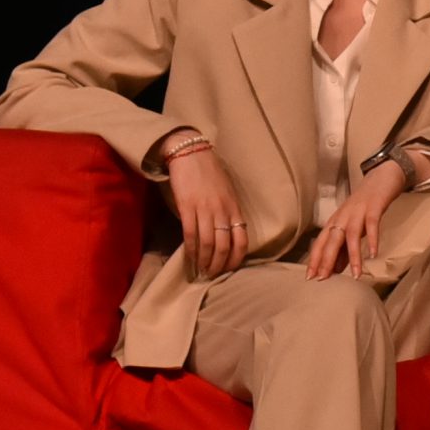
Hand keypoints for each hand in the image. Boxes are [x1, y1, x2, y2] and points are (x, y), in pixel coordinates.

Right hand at [159, 130, 248, 278]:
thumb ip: (228, 211)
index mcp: (234, 207)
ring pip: (209, 243)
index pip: (242, 239)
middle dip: (220, 264)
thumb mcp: (227, 192)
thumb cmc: (210, 173)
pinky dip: (191, 250)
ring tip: (202, 272)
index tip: (231, 269)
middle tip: (213, 275)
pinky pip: (190, 234)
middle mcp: (223, 211)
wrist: (191, 154)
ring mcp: (205, 210)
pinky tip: (190, 259)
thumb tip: (227, 231)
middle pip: (225, 245)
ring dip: (205, 261)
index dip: (237, 257)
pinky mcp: (187, 208)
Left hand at [307, 157, 411, 279]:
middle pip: (331, 240)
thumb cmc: (366, 204)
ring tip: (355, 274)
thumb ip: (345, 246)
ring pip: (351, 235)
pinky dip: (372, 239)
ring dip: (352, 256)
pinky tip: (374, 254)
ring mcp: (358, 211)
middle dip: (326, 260)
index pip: (320, 243)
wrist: (382, 176)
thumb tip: (337, 269)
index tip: (310, 278)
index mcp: (335, 221)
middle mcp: (342, 216)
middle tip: (323, 279)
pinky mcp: (374, 207)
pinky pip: (372, 225)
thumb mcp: (353, 225)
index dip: (315, 260)